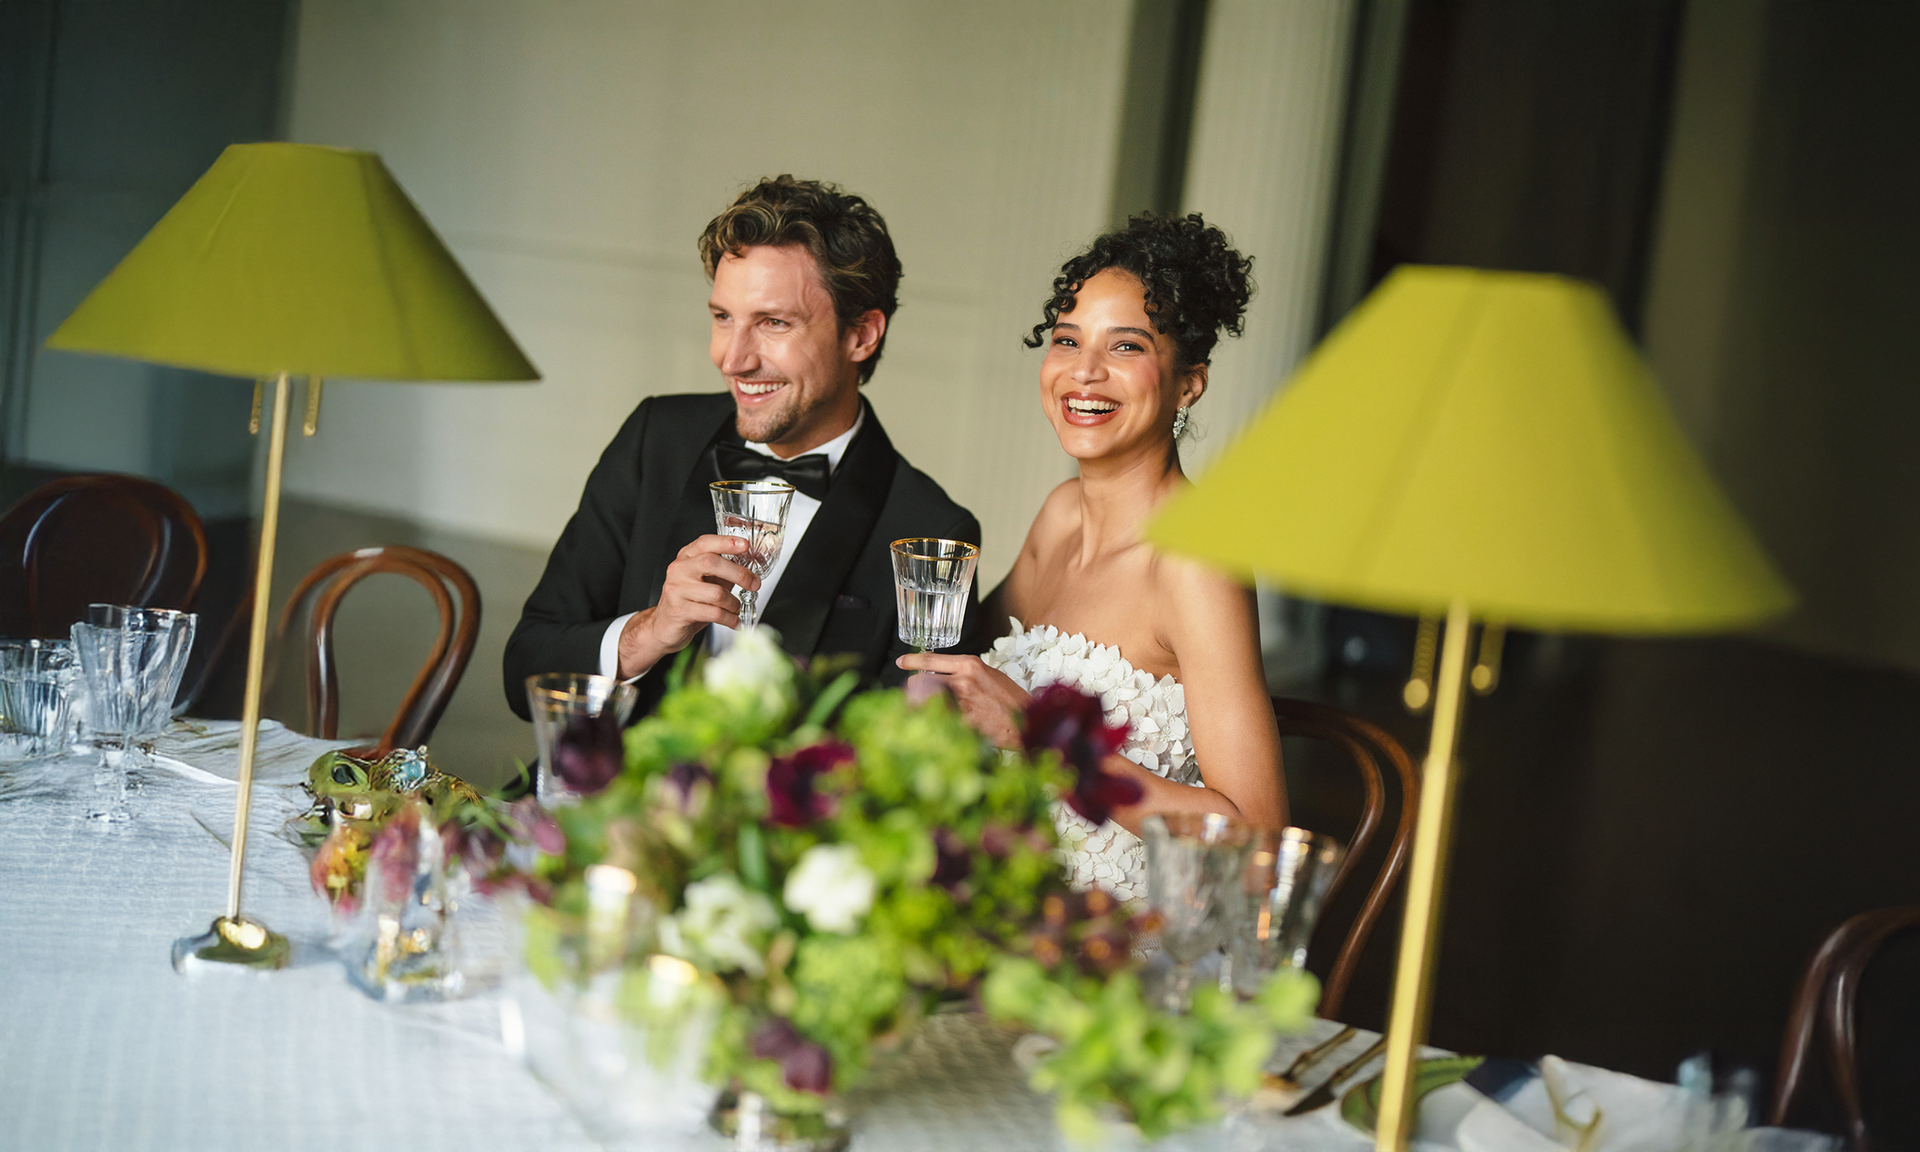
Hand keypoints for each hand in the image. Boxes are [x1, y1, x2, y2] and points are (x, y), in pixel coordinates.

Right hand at [617, 534, 758, 677]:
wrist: (664, 626)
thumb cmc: (687, 601)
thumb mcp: (705, 582)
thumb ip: (722, 572)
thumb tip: (749, 569)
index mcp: (686, 558)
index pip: (704, 543)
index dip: (726, 542)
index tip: (744, 545)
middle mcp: (678, 570)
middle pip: (711, 563)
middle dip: (738, 573)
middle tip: (754, 583)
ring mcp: (676, 590)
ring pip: (716, 593)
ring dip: (734, 603)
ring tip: (736, 608)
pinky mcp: (679, 611)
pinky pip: (713, 613)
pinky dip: (729, 618)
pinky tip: (733, 620)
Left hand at [895, 653, 1029, 748]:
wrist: (1027, 721)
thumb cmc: (1010, 698)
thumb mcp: (989, 674)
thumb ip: (966, 672)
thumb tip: (945, 673)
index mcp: (969, 665)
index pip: (931, 659)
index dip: (912, 660)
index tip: (901, 662)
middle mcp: (962, 681)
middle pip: (921, 681)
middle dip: (915, 687)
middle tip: (917, 693)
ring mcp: (960, 703)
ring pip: (925, 701)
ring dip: (922, 705)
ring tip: (928, 709)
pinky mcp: (961, 722)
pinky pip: (937, 719)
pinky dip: (935, 721)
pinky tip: (939, 724)